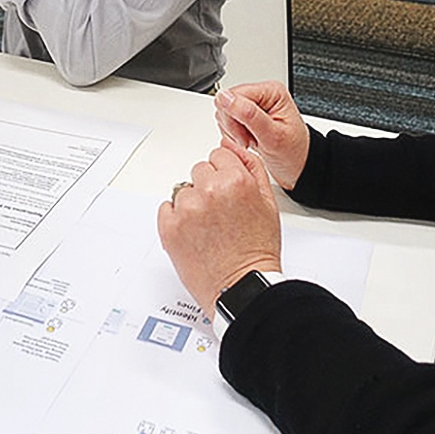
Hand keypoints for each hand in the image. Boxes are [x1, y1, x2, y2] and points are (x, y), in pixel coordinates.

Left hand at [157, 145, 281, 319]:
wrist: (242, 287)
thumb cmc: (257, 250)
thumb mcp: (268, 202)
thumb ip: (251, 167)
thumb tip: (232, 147)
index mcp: (235, 180)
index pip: (218, 155)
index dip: (224, 175)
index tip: (227, 192)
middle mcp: (209, 190)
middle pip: (199, 171)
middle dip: (208, 188)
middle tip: (220, 215)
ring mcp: (186, 209)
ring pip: (183, 190)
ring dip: (192, 204)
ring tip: (208, 229)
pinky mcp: (169, 227)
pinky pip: (166, 209)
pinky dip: (176, 220)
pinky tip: (194, 235)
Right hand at [214, 81, 309, 190]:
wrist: (297, 165)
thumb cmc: (293, 151)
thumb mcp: (273, 136)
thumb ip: (249, 114)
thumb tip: (225, 97)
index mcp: (270, 91)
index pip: (234, 94)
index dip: (234, 117)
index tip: (245, 135)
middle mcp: (261, 94)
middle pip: (226, 102)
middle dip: (233, 126)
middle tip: (248, 140)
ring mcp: (252, 105)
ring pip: (224, 113)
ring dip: (233, 132)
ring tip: (250, 141)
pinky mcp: (245, 116)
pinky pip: (225, 122)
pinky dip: (232, 135)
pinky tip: (247, 140)